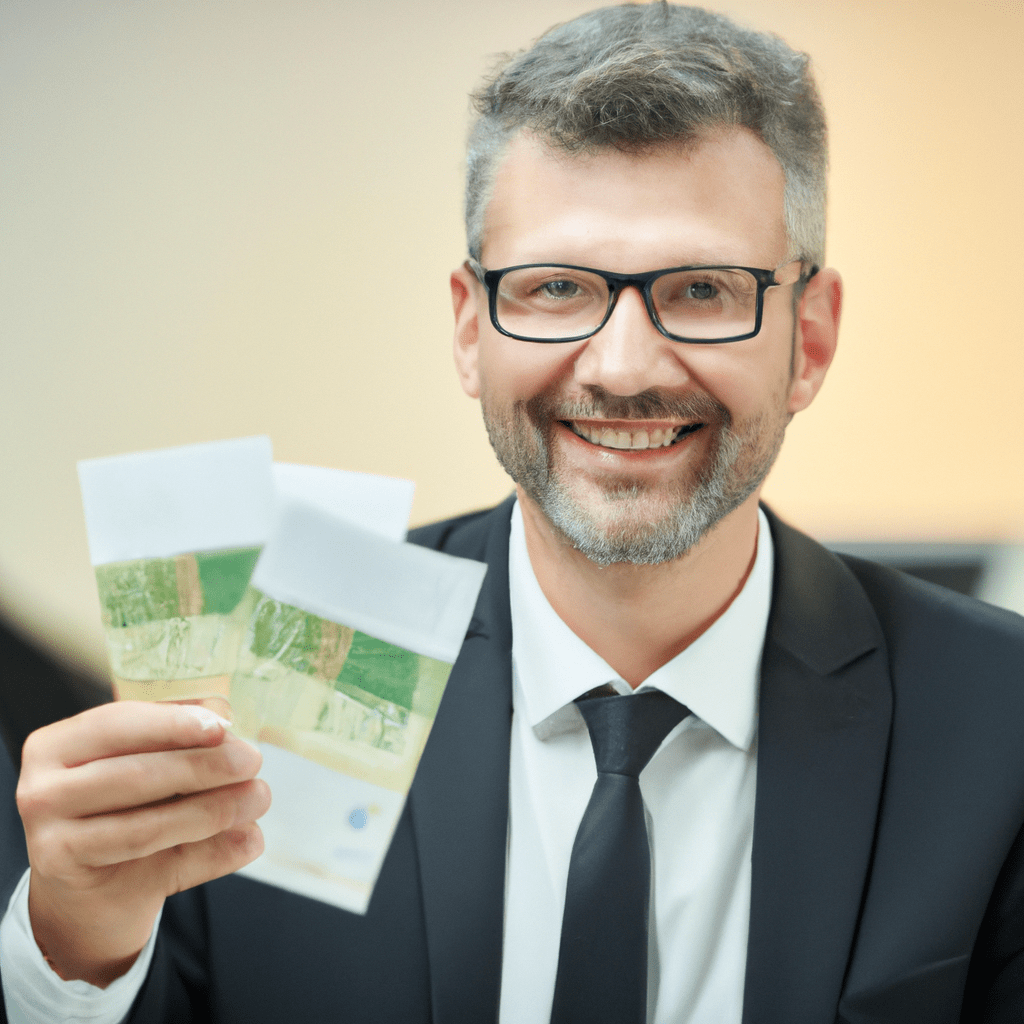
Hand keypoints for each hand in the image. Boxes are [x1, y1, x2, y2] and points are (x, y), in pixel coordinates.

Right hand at [16, 700, 270, 986]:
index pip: (116, 725)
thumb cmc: (117, 810)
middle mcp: (44, 792)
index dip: (172, 723)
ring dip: (215, 811)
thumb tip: (227, 721)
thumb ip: (172, 743)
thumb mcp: (135, 765)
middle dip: (204, 767)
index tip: (221, 725)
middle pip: (136, 776)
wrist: (85, 895)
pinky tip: (250, 839)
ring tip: (258, 798)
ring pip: (148, 827)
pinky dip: (215, 853)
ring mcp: (53, 845)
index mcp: (57, 747)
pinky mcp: (84, 889)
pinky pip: (162, 868)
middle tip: (253, 761)